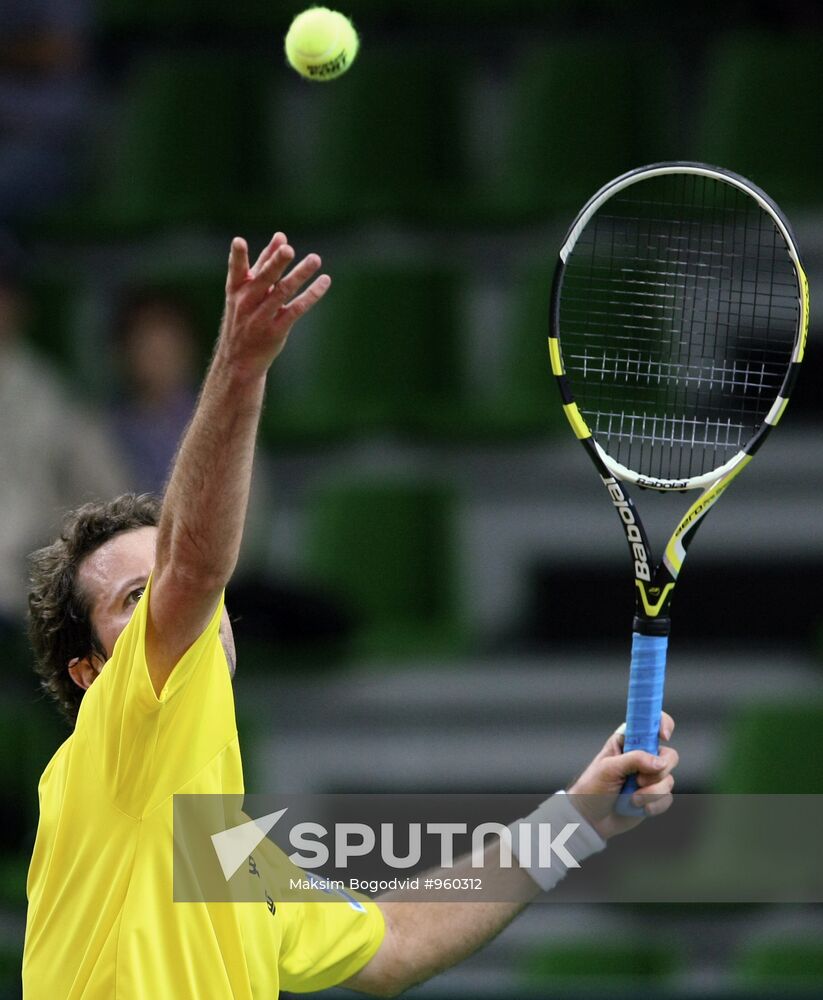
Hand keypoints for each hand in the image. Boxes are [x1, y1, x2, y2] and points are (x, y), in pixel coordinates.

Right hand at [218, 232, 330, 380]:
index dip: (237, 256)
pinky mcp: (277, 330)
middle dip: (275, 264)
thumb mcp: (247, 291)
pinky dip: (311, 295)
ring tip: (315, 259)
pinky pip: (296, 309)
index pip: (236, 270)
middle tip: (289, 249)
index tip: (239, 241)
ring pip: (283, 292)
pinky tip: (324, 282)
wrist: (239, 359)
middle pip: (264, 279)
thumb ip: (263, 262)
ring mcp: (261, 317)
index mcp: (236, 290)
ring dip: (300, 275)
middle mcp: (247, 303)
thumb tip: (281, 236)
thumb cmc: (244, 317)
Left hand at [567, 712, 677, 839]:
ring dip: (651, 792)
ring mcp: (649, 777)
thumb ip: (634, 759)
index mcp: (628, 741)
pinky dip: (653, 804)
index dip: (663, 724)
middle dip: (658, 771)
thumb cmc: (592, 787)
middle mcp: (642, 757)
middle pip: (669, 755)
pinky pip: (667, 798)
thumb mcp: (608, 768)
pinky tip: (638, 807)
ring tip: (632, 798)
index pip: (651, 723)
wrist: (591, 819)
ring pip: (669, 779)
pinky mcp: (654, 796)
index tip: (664, 736)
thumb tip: (659, 762)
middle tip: (638, 779)